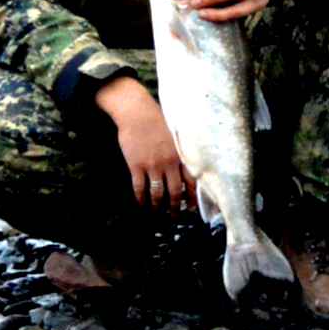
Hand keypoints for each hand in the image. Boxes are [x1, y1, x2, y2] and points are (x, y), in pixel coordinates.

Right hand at [95, 76, 196, 211]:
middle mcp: (169, 163)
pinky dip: (140, 199)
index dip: (192, 197)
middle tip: (174, 217)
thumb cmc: (157, 119)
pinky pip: (139, 188)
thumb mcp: (176, 135)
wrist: (137, 112)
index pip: (191, 182)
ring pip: (157, 194)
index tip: (191, 207)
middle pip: (175, 192)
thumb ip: (182, 151)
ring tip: (156, 213)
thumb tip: (188, 166)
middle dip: (175, 208)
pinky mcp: (136, 166)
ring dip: (157, 207)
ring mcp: (152, 165)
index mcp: (180, 155)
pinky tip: (141, 204)